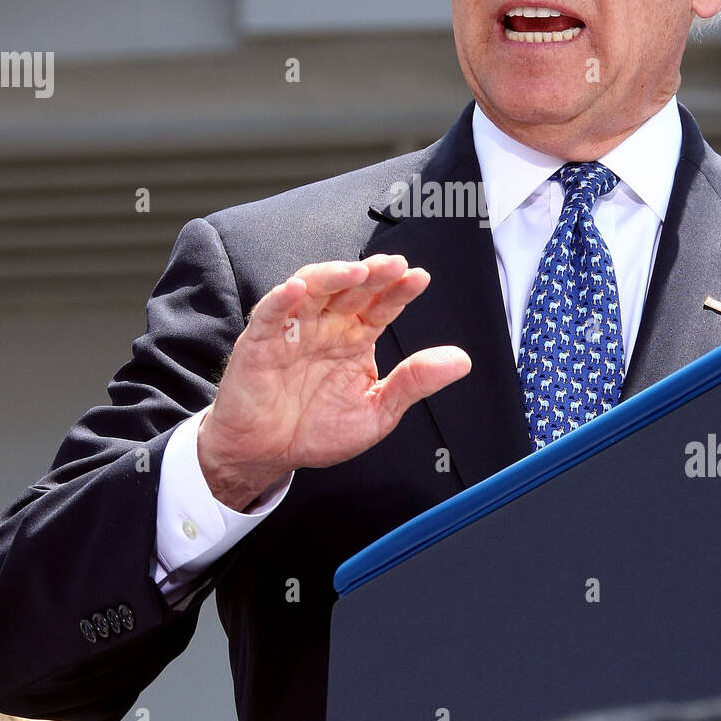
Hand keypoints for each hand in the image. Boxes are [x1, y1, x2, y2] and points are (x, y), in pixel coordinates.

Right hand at [196, 254, 470, 509]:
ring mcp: (293, 330)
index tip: (420, 279)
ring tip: (357, 270)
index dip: (399, 290)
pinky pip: (270, 313)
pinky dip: (281, 298)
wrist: (267, 454)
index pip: (382, 305)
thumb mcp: (376, 412)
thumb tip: (460, 361)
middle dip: (373, 274)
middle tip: (395, 266)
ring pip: (312, 288)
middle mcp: (326, 326)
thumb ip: (414, 383)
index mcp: (355, 338)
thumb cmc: (316, 430)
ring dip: (334, 275)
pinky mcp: (260, 342)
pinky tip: (297, 290)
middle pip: (351, 288)